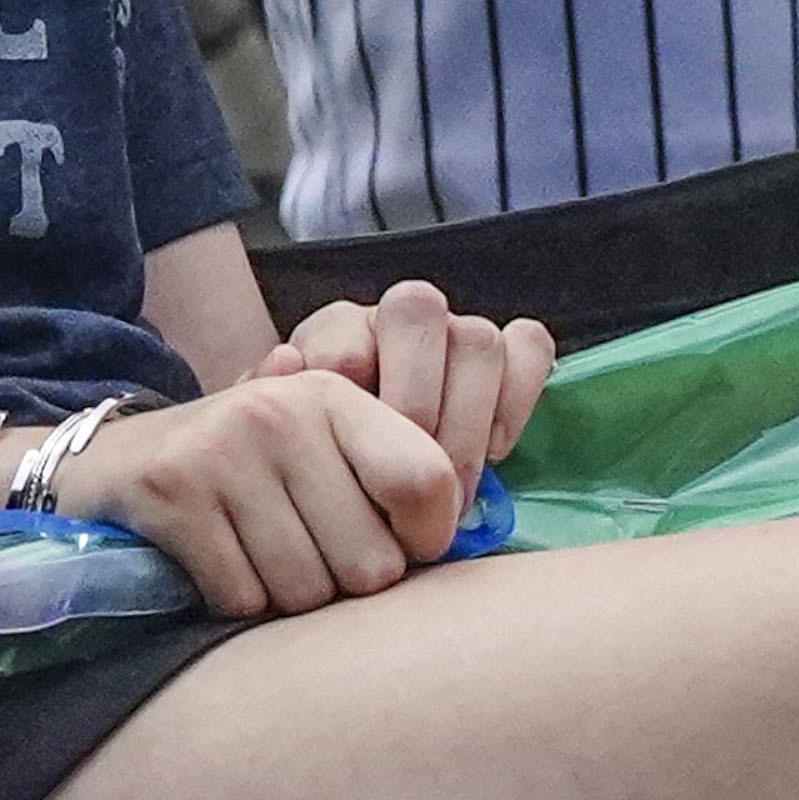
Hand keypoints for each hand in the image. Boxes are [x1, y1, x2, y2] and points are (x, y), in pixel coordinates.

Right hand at [53, 370, 474, 617]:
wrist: (112, 463)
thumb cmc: (244, 468)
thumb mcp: (315, 444)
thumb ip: (389, 476)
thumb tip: (467, 535)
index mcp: (334, 394)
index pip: (428, 482)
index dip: (426, 539)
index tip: (400, 545)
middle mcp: (281, 412)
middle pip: (371, 564)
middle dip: (343, 581)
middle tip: (308, 554)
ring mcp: (222, 451)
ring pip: (306, 591)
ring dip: (286, 598)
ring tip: (259, 557)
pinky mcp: (172, 495)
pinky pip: (242, 598)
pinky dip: (235, 601)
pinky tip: (218, 565)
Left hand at [249, 278, 555, 494]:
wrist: (353, 472)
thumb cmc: (319, 464)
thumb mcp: (283, 442)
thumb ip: (270, 403)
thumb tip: (287, 360)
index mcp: (335, 330)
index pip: (345, 336)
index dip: (353, 397)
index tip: (348, 459)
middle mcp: (396, 317)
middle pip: (417, 309)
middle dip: (416, 406)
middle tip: (409, 485)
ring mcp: (456, 331)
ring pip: (476, 335)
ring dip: (468, 421)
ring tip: (451, 490)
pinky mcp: (508, 352)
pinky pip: (528, 346)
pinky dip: (518, 397)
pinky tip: (496, 450)